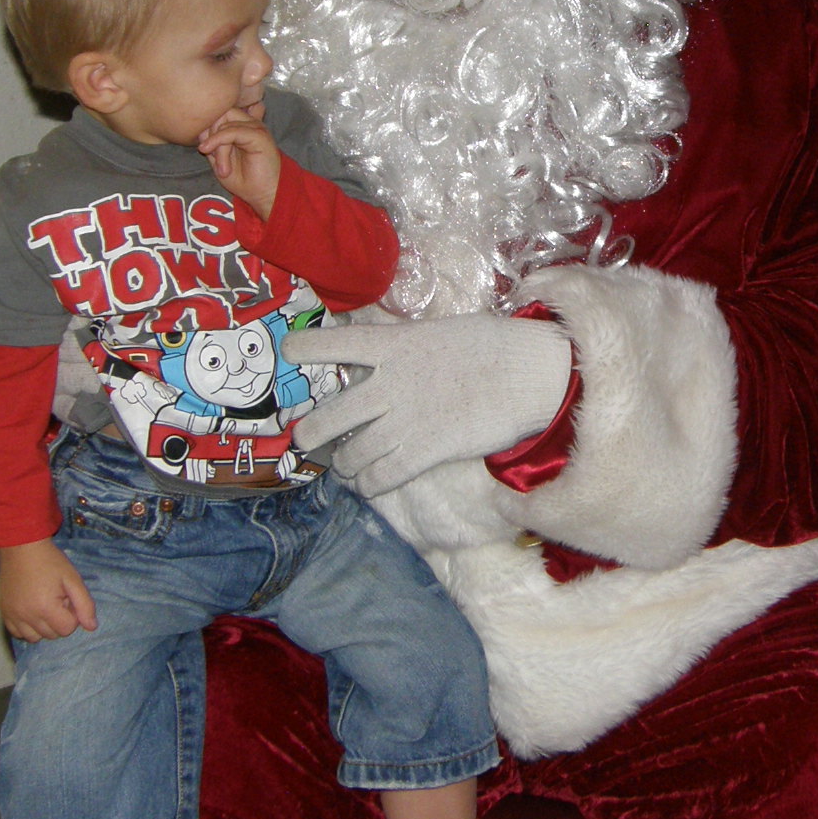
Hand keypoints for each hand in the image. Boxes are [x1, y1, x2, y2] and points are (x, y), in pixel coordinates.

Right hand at [0, 538, 97, 642]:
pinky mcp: (4, 613)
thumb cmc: (50, 561)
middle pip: (52, 635)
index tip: (67, 598)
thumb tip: (92, 627)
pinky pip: (17, 633)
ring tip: (44, 605)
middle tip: (57, 598)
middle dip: (59, 620)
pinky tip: (32, 611)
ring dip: (44, 627)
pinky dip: (27, 627)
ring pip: (35, 638)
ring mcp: (13, 616)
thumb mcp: (73, 579)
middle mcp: (27, 616)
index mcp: (45, 608)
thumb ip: (85, 605)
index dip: (72, 615)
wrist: (21, 548)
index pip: (67, 629)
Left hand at [199, 103, 278, 218]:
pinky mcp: (259, 136)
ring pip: (225, 124)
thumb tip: (200, 131)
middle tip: (210, 156)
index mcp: (242, 127)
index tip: (206, 151)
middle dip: (211, 133)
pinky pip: (232, 132)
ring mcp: (256, 128)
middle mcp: (250, 124)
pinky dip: (221, 145)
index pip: (220, 113)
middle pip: (222, 113)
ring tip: (222, 169)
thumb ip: (211, 144)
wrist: (264, 196)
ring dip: (217, 146)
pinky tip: (221, 164)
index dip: (209, 129)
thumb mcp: (219, 160)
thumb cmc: (245, 180)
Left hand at [283, 313, 572, 496]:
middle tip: (305, 438)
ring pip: (354, 452)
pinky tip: (368, 486)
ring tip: (343, 467)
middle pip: (333, 414)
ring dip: (344, 464)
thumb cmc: (495, 345)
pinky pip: (384, 475)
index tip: (288, 351)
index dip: (306, 347)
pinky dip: (370, 484)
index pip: (336, 343)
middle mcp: (391, 383)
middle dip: (312, 432)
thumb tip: (391, 354)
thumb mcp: (442, 332)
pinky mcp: (426, 449)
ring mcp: (406, 419)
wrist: (528, 373)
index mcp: (396, 345)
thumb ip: (410, 346)